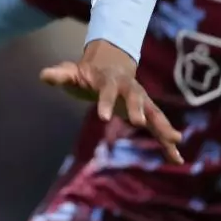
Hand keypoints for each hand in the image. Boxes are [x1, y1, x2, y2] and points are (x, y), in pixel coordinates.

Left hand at [41, 39, 183, 164]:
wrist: (113, 63)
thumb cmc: (90, 72)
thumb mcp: (73, 71)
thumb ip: (60, 74)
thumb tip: (43, 75)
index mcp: (110, 80)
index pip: (107, 90)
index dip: (105, 102)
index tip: (103, 117)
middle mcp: (130, 89)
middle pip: (135, 98)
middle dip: (138, 109)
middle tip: (140, 123)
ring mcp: (141, 100)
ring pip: (154, 113)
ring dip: (163, 126)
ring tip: (175, 141)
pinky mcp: (147, 113)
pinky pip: (160, 126)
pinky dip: (168, 141)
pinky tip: (177, 157)